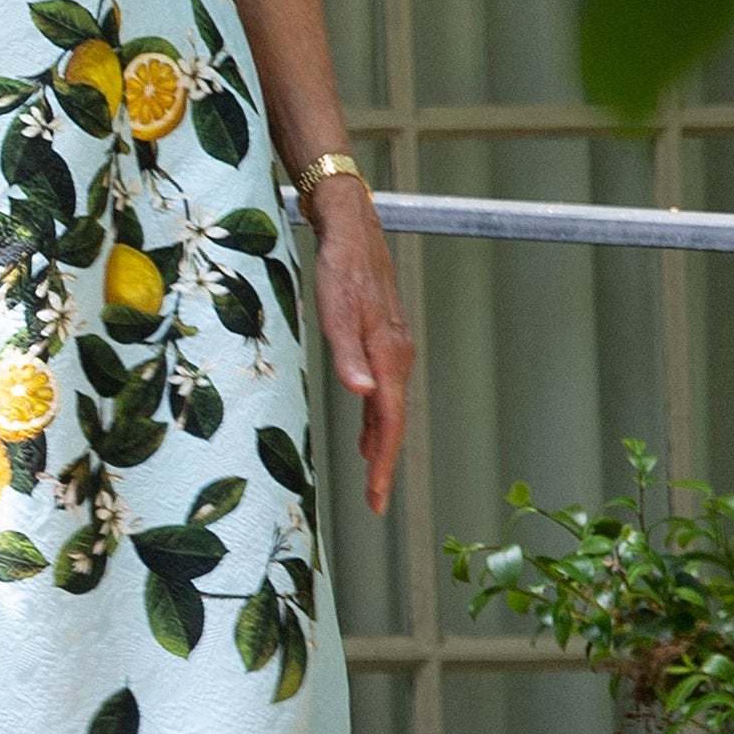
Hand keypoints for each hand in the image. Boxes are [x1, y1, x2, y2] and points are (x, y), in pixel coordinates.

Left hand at [302, 178, 412, 511]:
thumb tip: (362, 396)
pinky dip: (375, 419)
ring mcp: (393, 350)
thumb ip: (348, 354)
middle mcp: (398, 357)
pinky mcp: (382, 342)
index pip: (389, 422)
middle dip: (384, 465)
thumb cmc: (340, 269)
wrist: (352, 229)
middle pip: (393, 423)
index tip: (375, 498)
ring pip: (390, 409)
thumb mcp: (335, 310)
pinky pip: (383, 392)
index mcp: (389, 356)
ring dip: (381, 445)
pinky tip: (365, 433)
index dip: (383, 464)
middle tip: (374, 504)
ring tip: (371, 480)